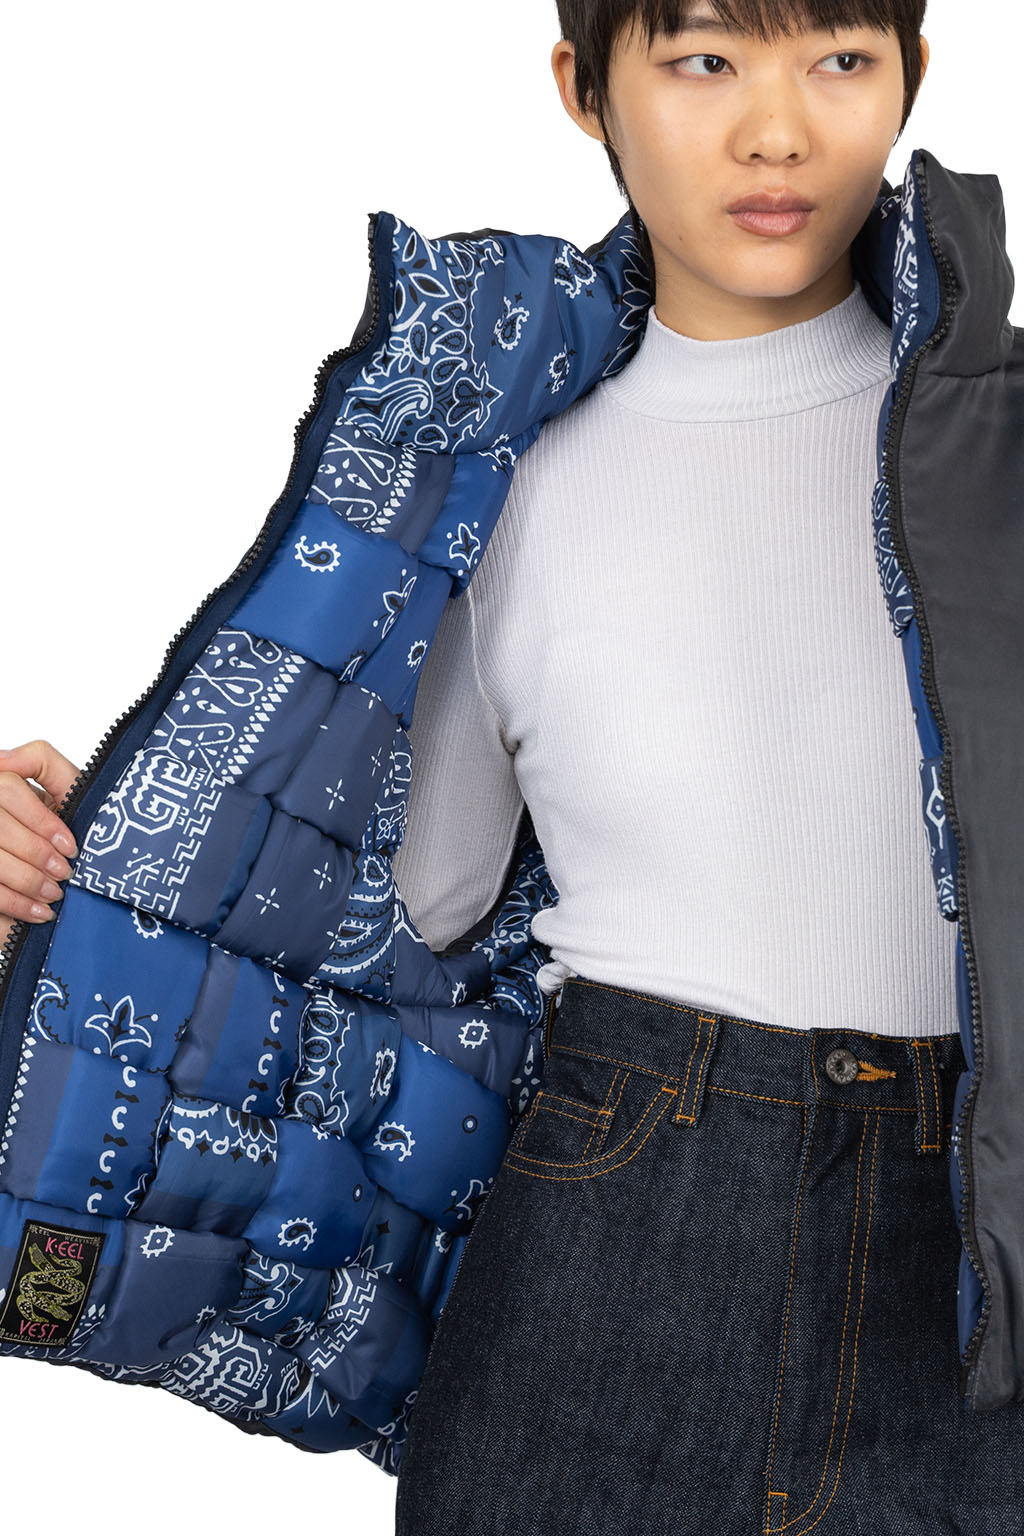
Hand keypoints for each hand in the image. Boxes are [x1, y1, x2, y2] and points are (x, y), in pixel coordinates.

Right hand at [0, 740, 81, 946]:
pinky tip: (37, 912)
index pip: (5, 788)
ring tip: (54, 894)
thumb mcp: (65, 787)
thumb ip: (41, 761)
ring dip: (26, 880)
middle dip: (35, 854)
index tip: (70, 847)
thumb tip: (3, 759)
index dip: (40, 821)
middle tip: (63, 873)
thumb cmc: (68, 824)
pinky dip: (14, 904)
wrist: (73, 875)